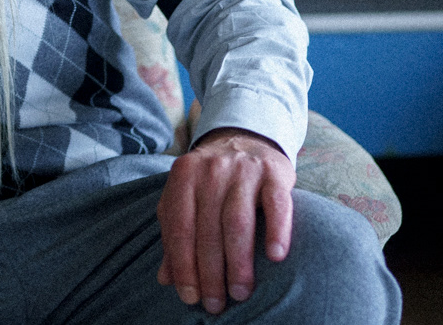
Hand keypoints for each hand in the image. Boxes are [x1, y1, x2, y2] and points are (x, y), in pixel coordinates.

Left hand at [155, 127, 294, 314]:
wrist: (245, 138)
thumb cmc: (210, 180)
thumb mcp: (186, 199)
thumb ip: (175, 235)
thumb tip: (165, 279)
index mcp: (183, 176)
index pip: (180, 227)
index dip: (183, 266)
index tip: (190, 297)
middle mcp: (211, 169)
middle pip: (208, 229)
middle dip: (210, 273)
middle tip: (216, 304)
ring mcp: (244, 169)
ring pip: (237, 222)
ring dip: (238, 263)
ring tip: (240, 292)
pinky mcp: (274, 172)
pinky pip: (276, 205)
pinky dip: (276, 231)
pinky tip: (275, 257)